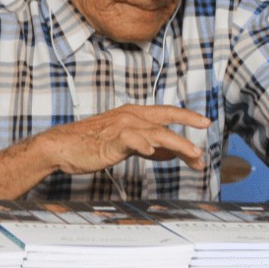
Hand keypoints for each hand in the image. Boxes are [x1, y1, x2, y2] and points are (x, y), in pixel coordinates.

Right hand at [43, 104, 210, 175]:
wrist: (62, 146)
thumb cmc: (91, 144)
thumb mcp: (125, 143)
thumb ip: (148, 144)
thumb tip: (170, 152)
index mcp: (133, 114)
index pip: (165, 113)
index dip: (186, 116)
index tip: (205, 122)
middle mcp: (130, 117)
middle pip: (165, 118)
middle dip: (189, 124)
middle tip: (207, 131)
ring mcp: (120, 127)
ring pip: (155, 132)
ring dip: (177, 143)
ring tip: (193, 154)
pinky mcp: (110, 141)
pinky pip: (131, 141)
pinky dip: (143, 145)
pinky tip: (153, 153)